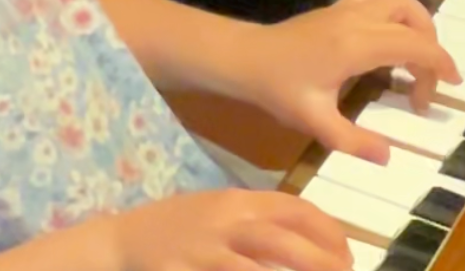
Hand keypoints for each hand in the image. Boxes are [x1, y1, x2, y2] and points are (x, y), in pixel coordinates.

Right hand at [107, 188, 351, 270]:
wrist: (119, 241)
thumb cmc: (173, 227)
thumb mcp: (215, 211)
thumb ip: (254, 221)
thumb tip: (302, 237)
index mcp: (235, 201)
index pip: (293, 207)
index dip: (326, 230)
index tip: (345, 252)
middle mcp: (223, 222)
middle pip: (281, 236)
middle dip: (319, 256)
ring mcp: (204, 251)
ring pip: (255, 267)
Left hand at [225, 0, 459, 164]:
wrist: (246, 59)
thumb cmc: (279, 89)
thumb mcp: (315, 121)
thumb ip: (353, 141)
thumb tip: (387, 156)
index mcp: (357, 46)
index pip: (414, 47)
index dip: (438, 66)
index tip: (450, 87)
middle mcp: (359, 19)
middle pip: (412, 24)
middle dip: (429, 53)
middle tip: (422, 89)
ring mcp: (349, 8)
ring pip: (399, 0)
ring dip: (420, 21)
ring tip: (427, 49)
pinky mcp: (340, 6)